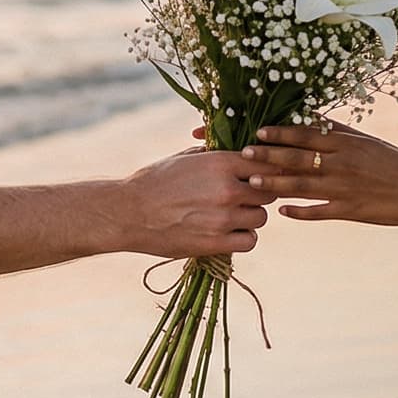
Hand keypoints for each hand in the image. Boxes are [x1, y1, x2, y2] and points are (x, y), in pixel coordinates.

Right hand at [118, 148, 272, 257]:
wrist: (128, 212)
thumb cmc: (154, 180)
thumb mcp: (186, 157)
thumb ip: (217, 156)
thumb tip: (240, 154)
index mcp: (220, 163)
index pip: (265, 164)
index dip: (265, 170)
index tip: (257, 175)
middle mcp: (226, 189)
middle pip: (268, 192)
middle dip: (259, 193)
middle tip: (244, 196)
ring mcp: (223, 218)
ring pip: (261, 217)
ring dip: (250, 216)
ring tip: (233, 215)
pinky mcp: (216, 243)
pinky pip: (250, 241)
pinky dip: (243, 237)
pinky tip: (230, 232)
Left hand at [245, 124, 397, 227]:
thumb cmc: (394, 162)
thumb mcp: (367, 141)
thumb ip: (338, 129)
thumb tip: (312, 114)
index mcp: (347, 143)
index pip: (307, 135)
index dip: (281, 133)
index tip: (259, 131)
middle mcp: (343, 164)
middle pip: (299, 158)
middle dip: (269, 156)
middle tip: (244, 153)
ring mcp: (345, 189)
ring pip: (303, 185)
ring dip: (275, 183)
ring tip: (252, 182)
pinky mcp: (350, 211)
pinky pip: (319, 212)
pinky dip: (299, 212)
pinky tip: (281, 211)